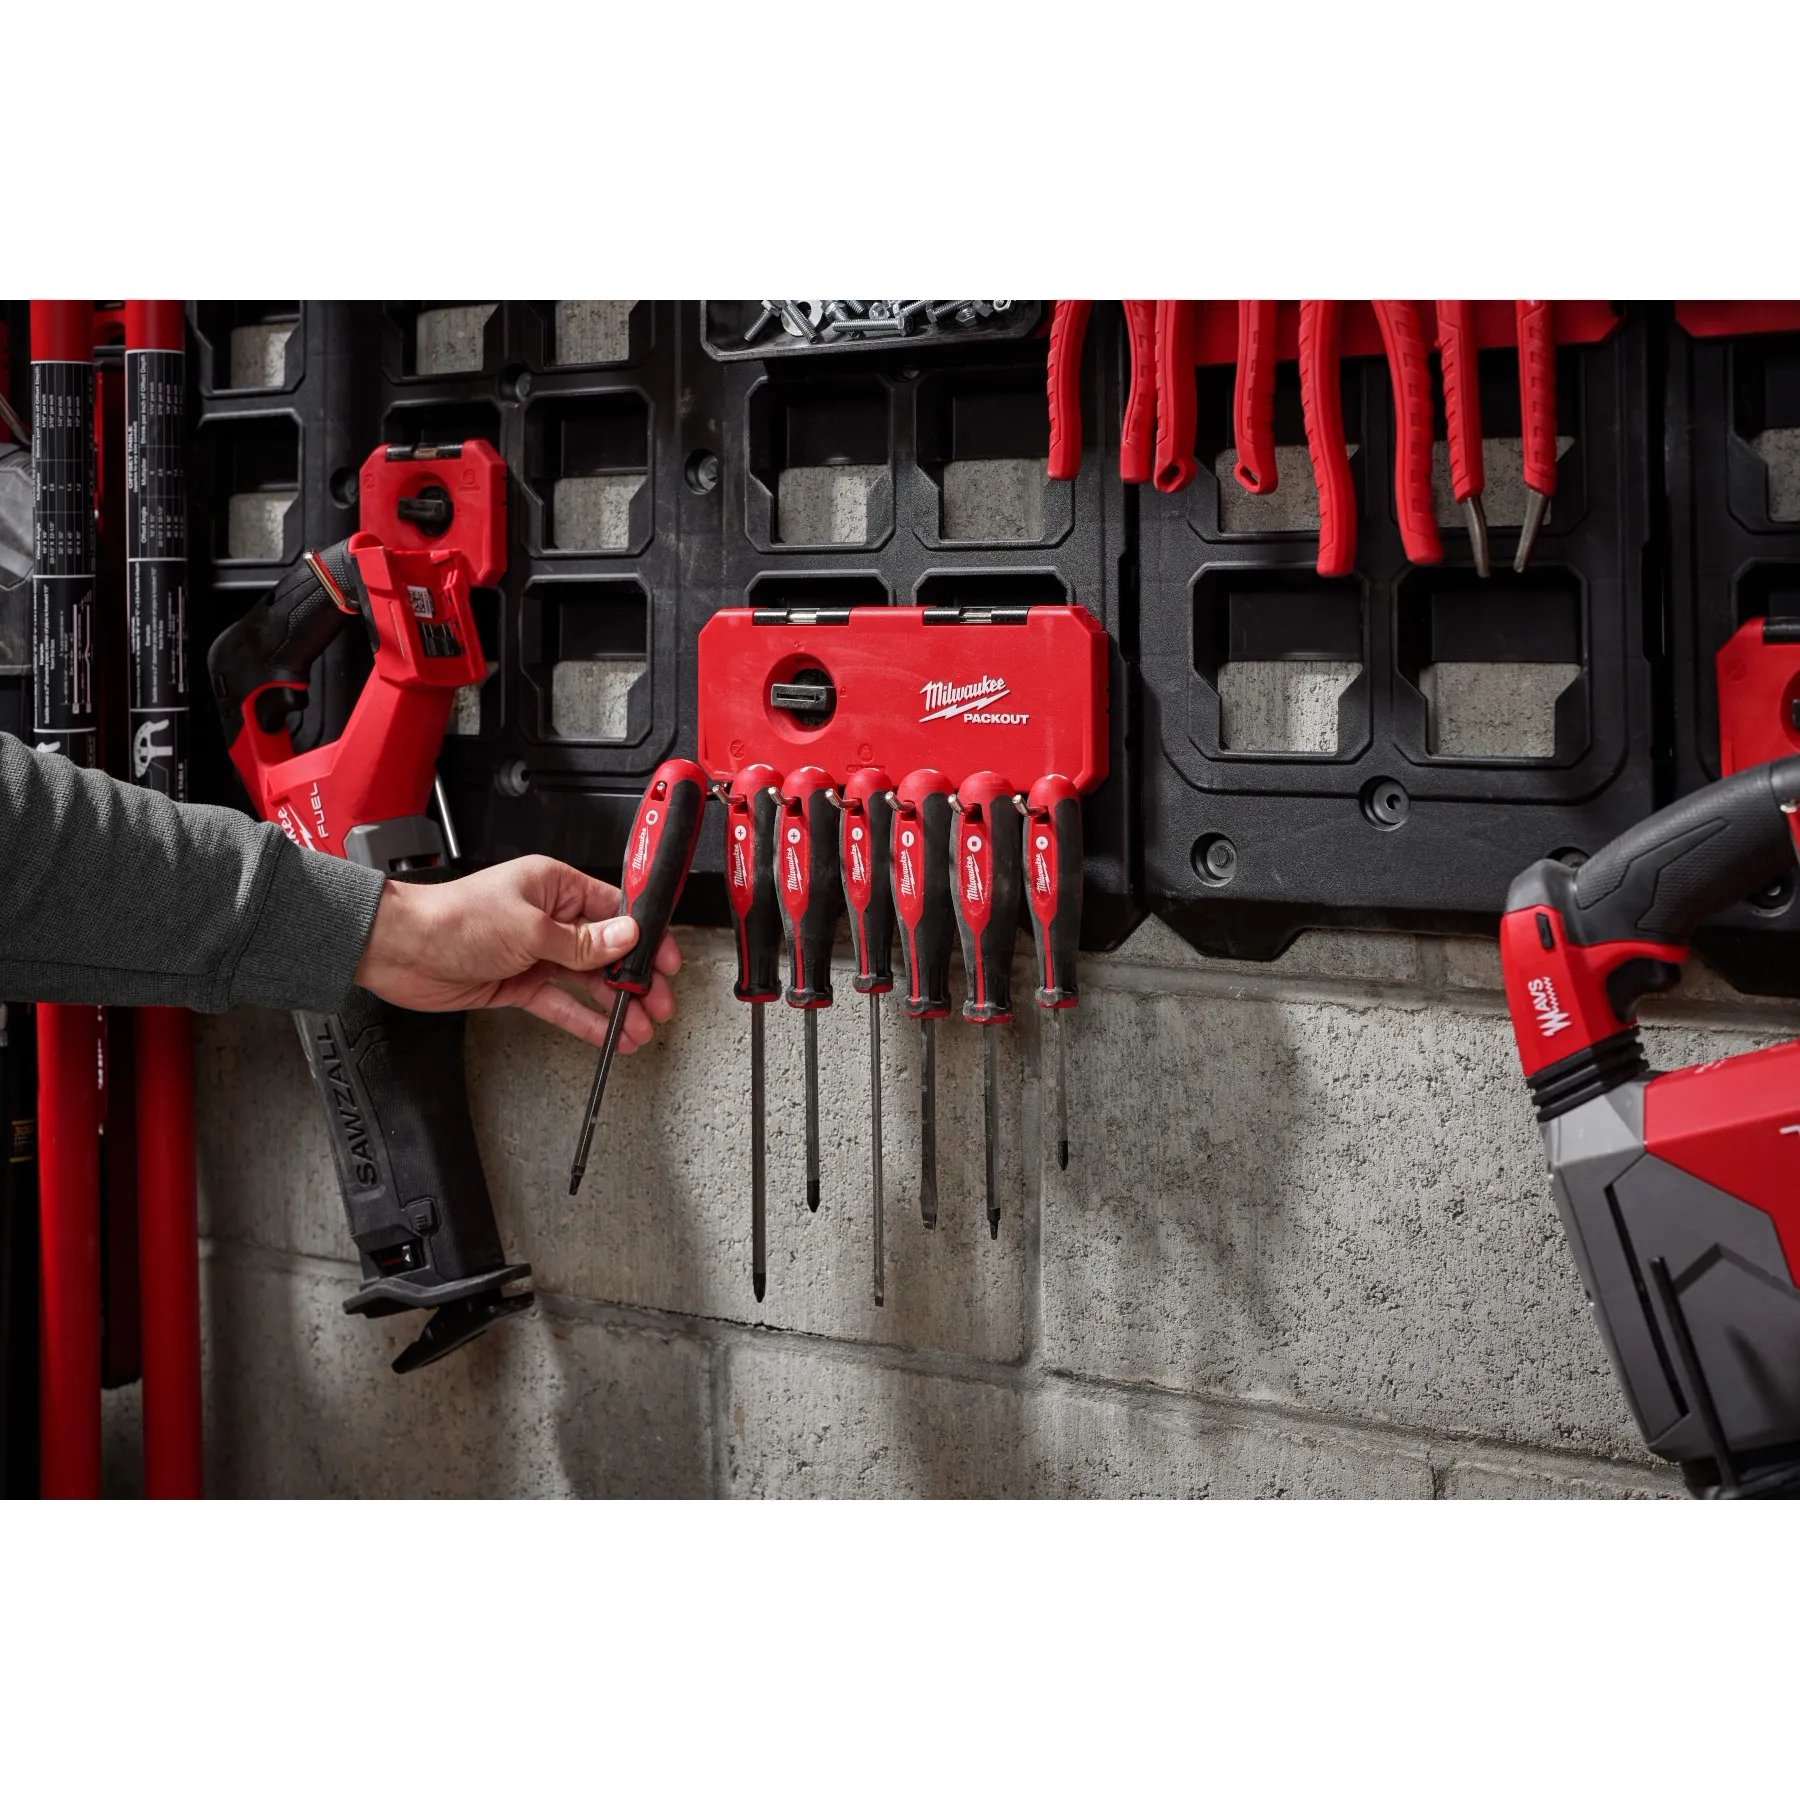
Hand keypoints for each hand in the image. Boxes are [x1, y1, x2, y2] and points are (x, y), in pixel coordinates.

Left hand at [354, 856, 681, 1051]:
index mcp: (555, 886)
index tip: (668, 958)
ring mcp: (536, 952)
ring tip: (642, 1026)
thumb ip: (581, 942)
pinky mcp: (520, 982)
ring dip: (616, 1004)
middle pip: (607, 949)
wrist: (400, 950)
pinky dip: (585, 1019)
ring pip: (588, 980)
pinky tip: (608, 1033)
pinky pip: (562, 1002)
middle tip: (660, 1002)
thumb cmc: (451, 918)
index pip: (616, 909)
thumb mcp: (528, 928)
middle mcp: (549, 917)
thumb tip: (625, 938)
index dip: (646, 935)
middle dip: (636, 978)